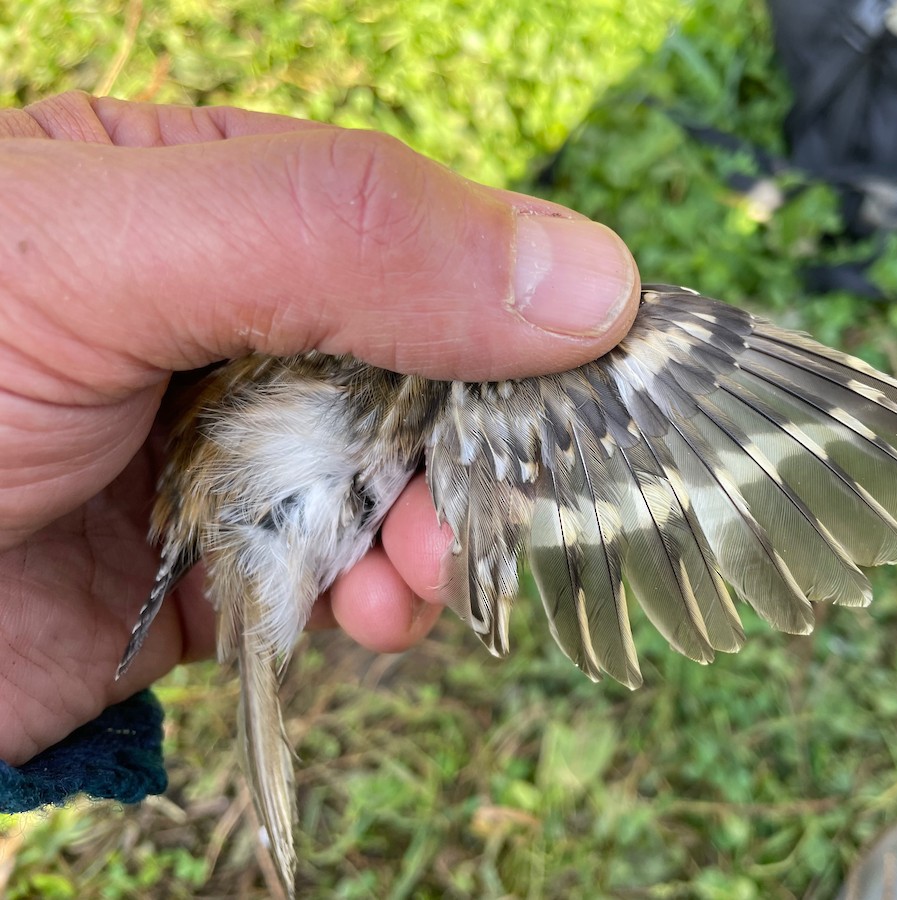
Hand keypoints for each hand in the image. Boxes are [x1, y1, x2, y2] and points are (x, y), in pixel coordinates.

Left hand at [0, 92, 638, 764]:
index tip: (601, 369)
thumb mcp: (107, 252)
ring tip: (426, 570)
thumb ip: (344, 235)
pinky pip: (346, 574)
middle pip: (425, 364)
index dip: (516, 295)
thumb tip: (588, 274)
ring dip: (440, 528)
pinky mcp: (217, 567)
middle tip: (515, 492)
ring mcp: (229, 450)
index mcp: (210, 199)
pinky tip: (378, 611)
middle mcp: (232, 319)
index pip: (418, 231)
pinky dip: (383, 596)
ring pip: (399, 479)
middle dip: (480, 434)